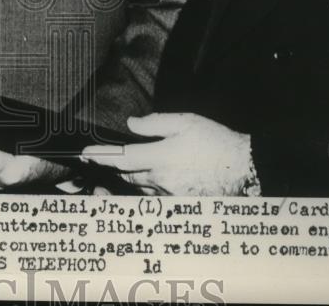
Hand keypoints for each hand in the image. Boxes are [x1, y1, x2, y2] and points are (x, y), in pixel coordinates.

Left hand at [81, 112, 252, 195]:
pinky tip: (156, 181)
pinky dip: (151, 190)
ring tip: (135, 168)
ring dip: (134, 179)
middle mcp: (160, 181)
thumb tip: (131, 125)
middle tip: (101, 162)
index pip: (120, 158)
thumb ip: (154, 123)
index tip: (84, 155)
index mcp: (159, 158)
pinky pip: (156, 200)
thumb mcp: (184, 121)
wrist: (244, 167)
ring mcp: (170, 197)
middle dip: (115, 168)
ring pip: (141, 189)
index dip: (99, 157)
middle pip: (127, 176)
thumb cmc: (215, 141)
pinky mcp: (180, 206)